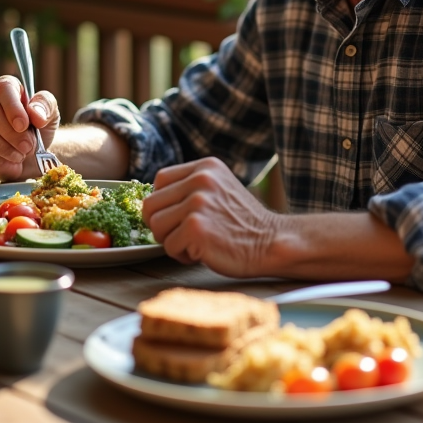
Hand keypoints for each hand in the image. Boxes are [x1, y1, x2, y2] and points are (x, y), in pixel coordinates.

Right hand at [0, 75, 59, 181]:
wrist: (31, 154)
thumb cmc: (39, 129)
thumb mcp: (50, 114)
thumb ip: (46, 106)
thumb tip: (35, 112)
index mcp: (6, 87)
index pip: (4, 89)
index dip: (13, 108)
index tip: (24, 125)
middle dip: (11, 133)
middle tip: (28, 146)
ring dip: (3, 146)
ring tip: (20, 155)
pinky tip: (5, 160)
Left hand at [142, 157, 279, 276]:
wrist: (273, 243)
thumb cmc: (243, 223)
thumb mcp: (220, 189)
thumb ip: (191, 187)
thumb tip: (150, 201)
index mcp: (205, 167)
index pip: (159, 180)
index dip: (163, 203)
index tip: (178, 217)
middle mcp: (201, 180)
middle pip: (150, 205)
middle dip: (162, 225)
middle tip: (185, 234)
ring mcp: (198, 202)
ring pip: (155, 226)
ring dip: (172, 241)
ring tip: (196, 242)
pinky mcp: (196, 228)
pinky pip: (168, 247)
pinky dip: (182, 255)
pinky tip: (203, 252)